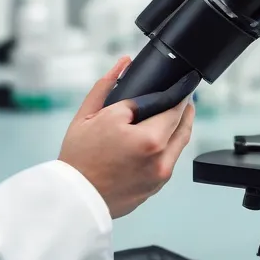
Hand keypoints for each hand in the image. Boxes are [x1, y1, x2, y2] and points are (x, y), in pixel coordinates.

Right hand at [58, 57, 194, 218]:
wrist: (75, 196)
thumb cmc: (79, 157)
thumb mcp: (89, 114)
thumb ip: (108, 85)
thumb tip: (123, 63)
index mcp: (149, 138)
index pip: (176, 109)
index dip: (181, 95)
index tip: (183, 86)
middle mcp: (161, 159)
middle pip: (183, 127)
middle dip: (185, 110)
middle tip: (183, 97)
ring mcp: (160, 176)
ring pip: (179, 146)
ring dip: (178, 129)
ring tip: (170, 116)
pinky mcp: (156, 188)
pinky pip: (168, 162)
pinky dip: (167, 148)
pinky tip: (157, 139)